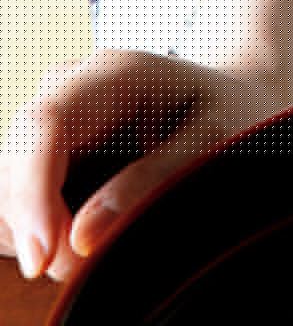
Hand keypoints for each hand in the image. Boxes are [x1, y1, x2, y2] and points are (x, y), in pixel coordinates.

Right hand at [0, 50, 289, 284]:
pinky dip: (39, 228)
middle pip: (16, 162)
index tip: (43, 257)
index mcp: (116, 73)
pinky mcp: (44, 150)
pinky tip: (82, 231)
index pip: (46, 123)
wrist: (230, 98)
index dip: (32, 193)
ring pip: (9, 186)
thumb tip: (83, 237)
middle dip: (41, 226)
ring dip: (40, 230)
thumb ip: (154, 180)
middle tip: (94, 261)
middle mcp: (71, 87)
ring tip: (104, 237)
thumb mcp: (213, 141)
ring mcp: (52, 118)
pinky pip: (17, 198)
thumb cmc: (228, 115)